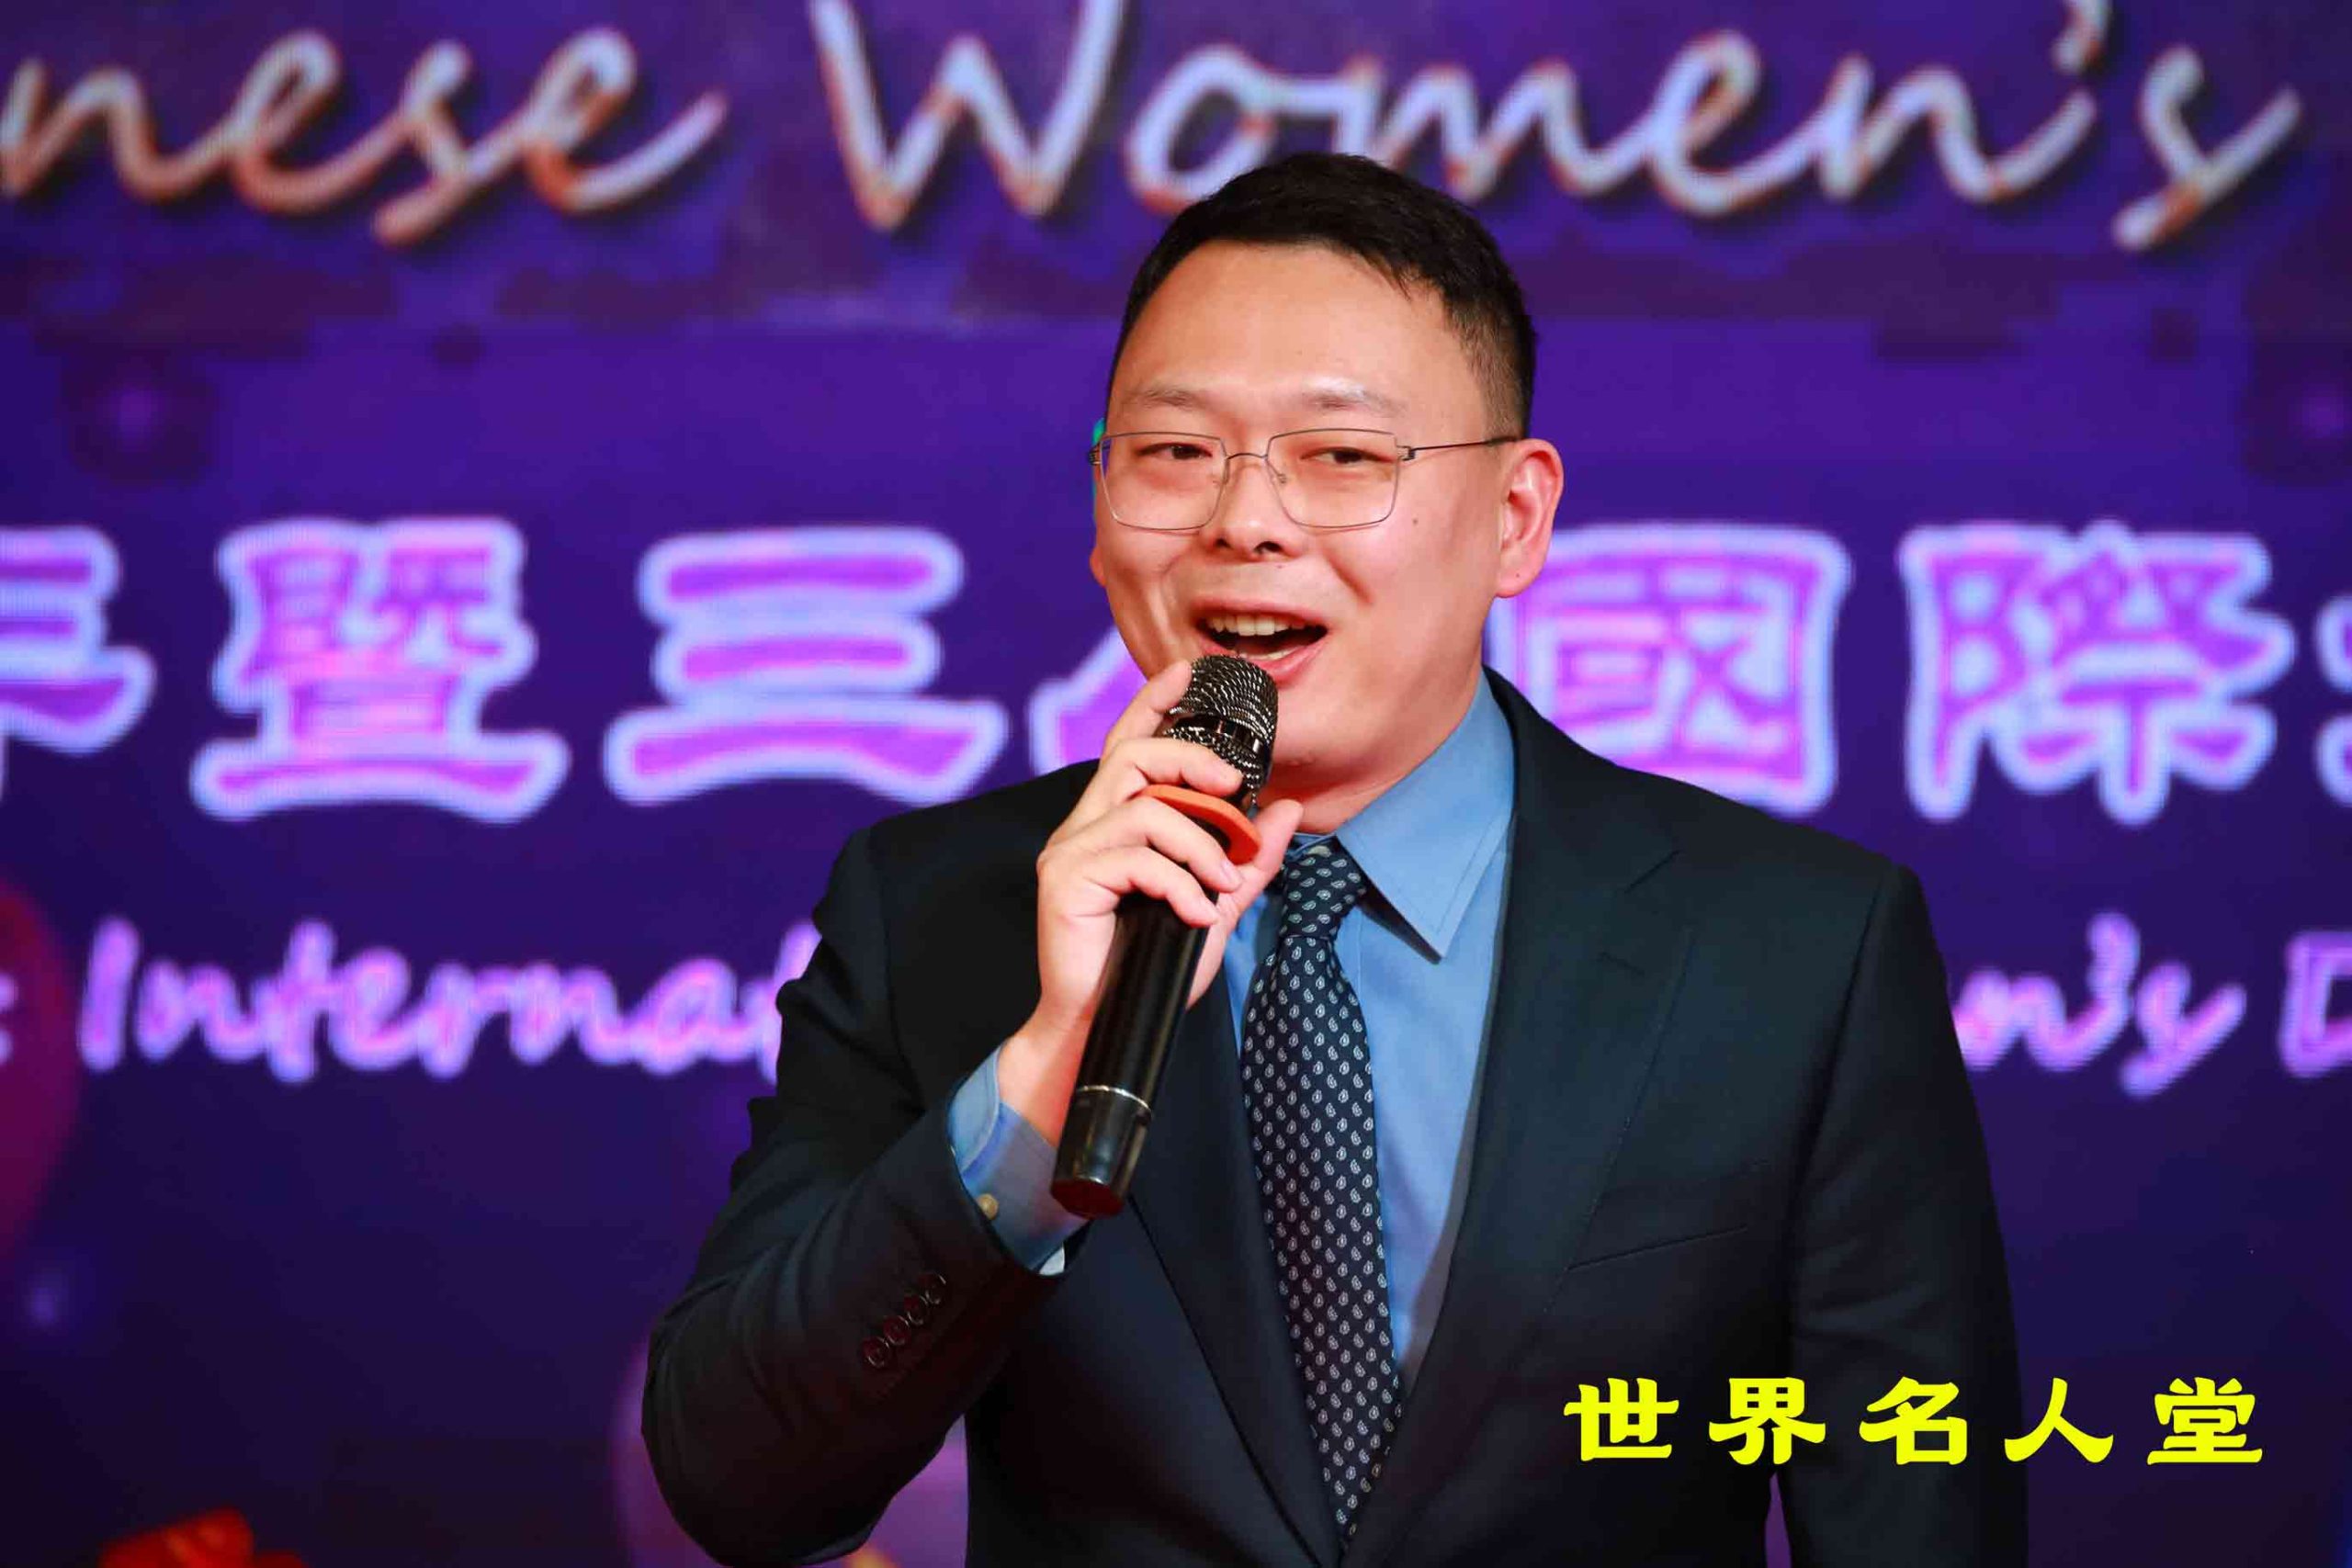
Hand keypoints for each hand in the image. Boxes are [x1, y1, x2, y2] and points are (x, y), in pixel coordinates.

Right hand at [1000, 658, 1302, 1144]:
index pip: (1129, 744)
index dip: (1155, 703)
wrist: (1103, 1028)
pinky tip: (1194, 914)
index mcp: (1113, 822)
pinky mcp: (1063, 882)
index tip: (1190, 672)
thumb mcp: (1214, 905)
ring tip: (1219, 886)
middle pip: (1132, 757)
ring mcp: (1068, 852)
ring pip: (1144, 809)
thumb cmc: (1149, 968)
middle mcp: (1084, 827)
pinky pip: (1133, 856)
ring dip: (1199, 845)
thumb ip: (1247, 859)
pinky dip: (1178, 883)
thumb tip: (1288, 808)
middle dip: (1190, 762)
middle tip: (1233, 789)